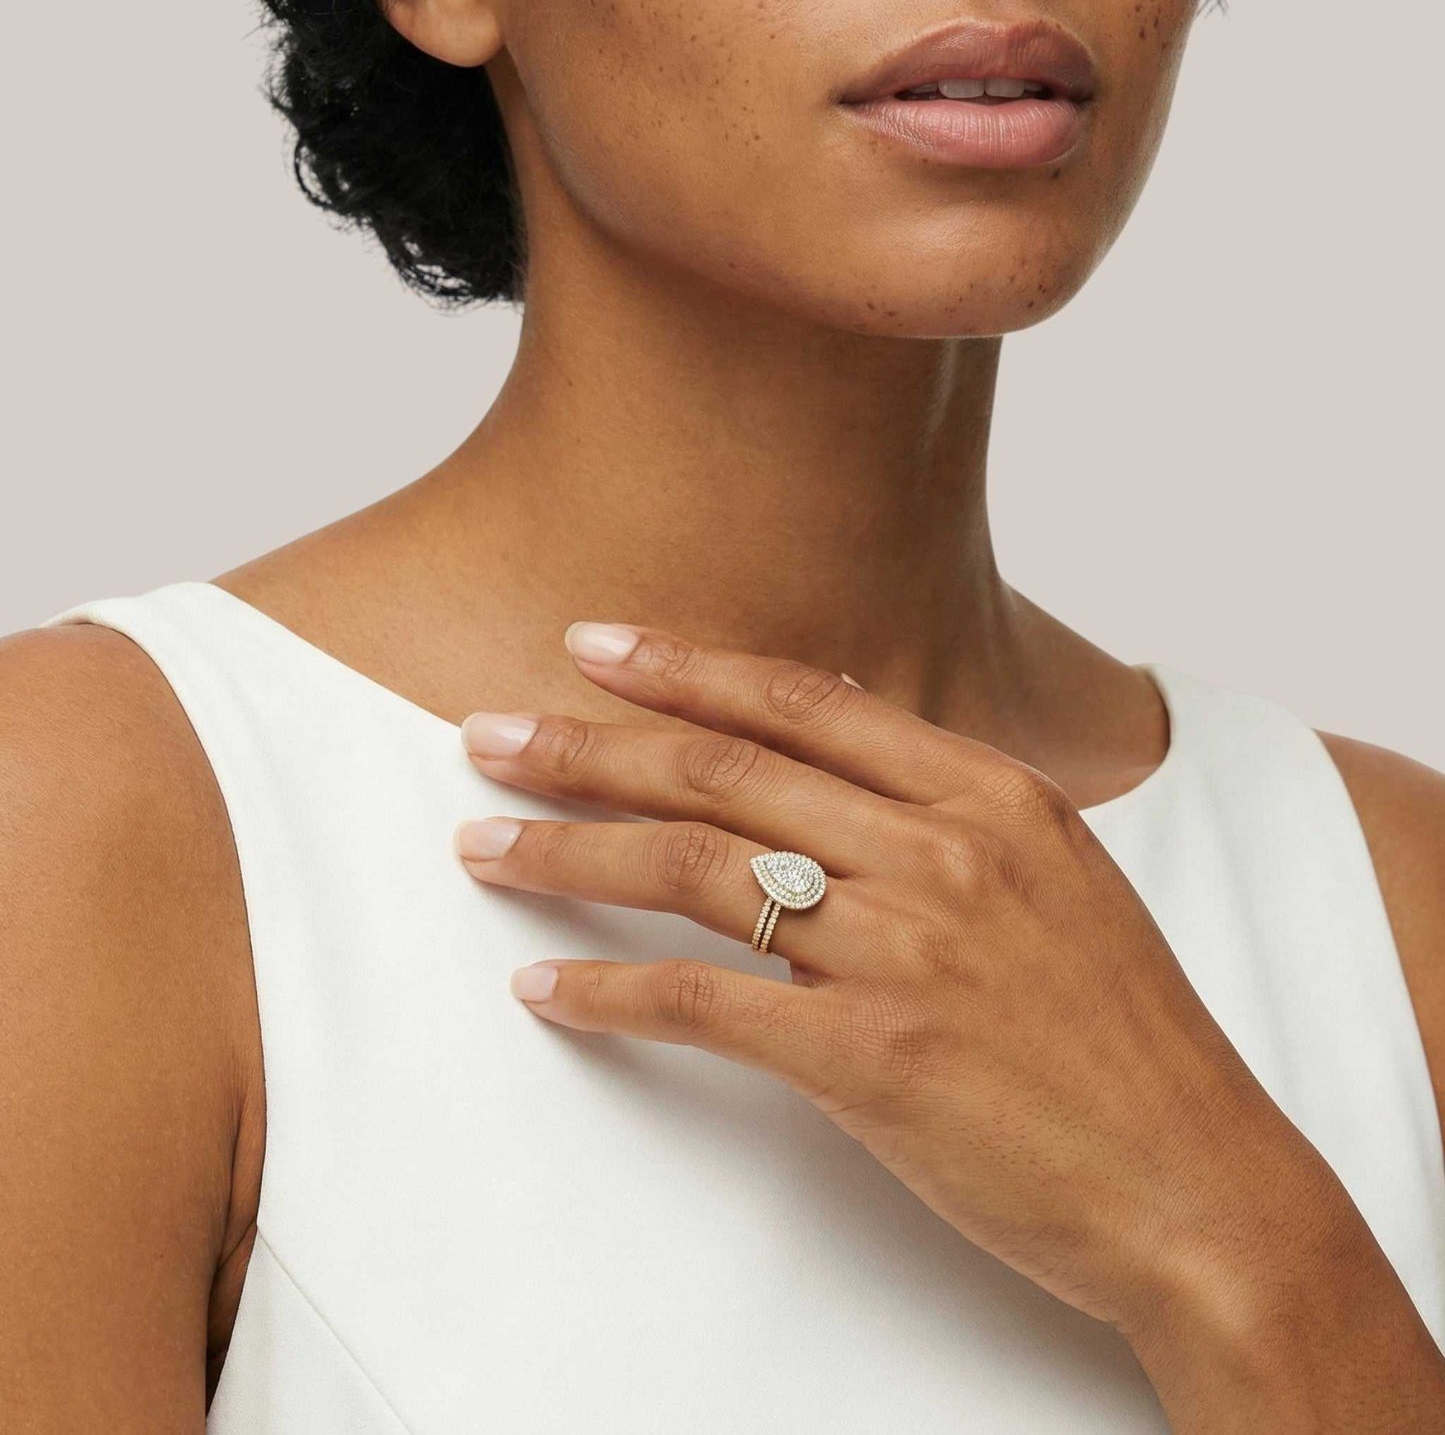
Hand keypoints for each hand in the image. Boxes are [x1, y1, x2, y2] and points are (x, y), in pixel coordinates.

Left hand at [453, 622, 1356, 1346]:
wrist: (1201, 1182)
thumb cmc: (1125, 1034)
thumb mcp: (1055, 877)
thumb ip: (946, 803)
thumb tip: (843, 726)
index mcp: (988, 793)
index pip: (800, 702)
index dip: (685, 666)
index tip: (592, 644)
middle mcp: (940, 850)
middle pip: (721, 773)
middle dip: (588, 746)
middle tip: (487, 735)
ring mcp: (905, 948)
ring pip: (694, 872)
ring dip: (571, 854)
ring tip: (484, 845)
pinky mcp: (870, 1056)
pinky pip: (702, 1004)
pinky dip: (608, 994)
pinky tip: (543, 989)